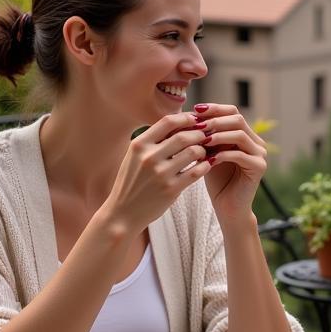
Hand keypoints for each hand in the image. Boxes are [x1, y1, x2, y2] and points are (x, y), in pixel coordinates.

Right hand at [103, 112, 210, 233]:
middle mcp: (149, 157)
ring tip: (204, 152)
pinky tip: (206, 165)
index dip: (186, 118)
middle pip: (184, 135)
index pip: (168, 121)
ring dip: (203, 150)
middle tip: (206, 136)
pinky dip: (205, 166)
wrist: (123, 213)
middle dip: (199, 134)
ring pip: (193, 152)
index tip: (196, 120)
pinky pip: (196, 172)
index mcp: (139, 145)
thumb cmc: (132, 182)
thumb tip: (179, 122)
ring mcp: (160, 174)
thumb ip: (153, 141)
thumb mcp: (135, 157)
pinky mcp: (171, 189)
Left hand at [189, 104, 267, 220]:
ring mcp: (260, 154)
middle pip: (237, 119)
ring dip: (218, 136)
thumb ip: (205, 135)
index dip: (214, 109)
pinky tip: (208, 159)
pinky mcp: (259, 167)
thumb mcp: (208, 152)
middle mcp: (256, 141)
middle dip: (215, 121)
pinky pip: (240, 155)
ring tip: (201, 140)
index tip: (194, 110)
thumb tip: (188, 114)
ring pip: (239, 134)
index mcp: (245, 134)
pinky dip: (222, 154)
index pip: (232, 111)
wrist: (227, 207)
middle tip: (196, 125)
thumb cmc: (215, 180)